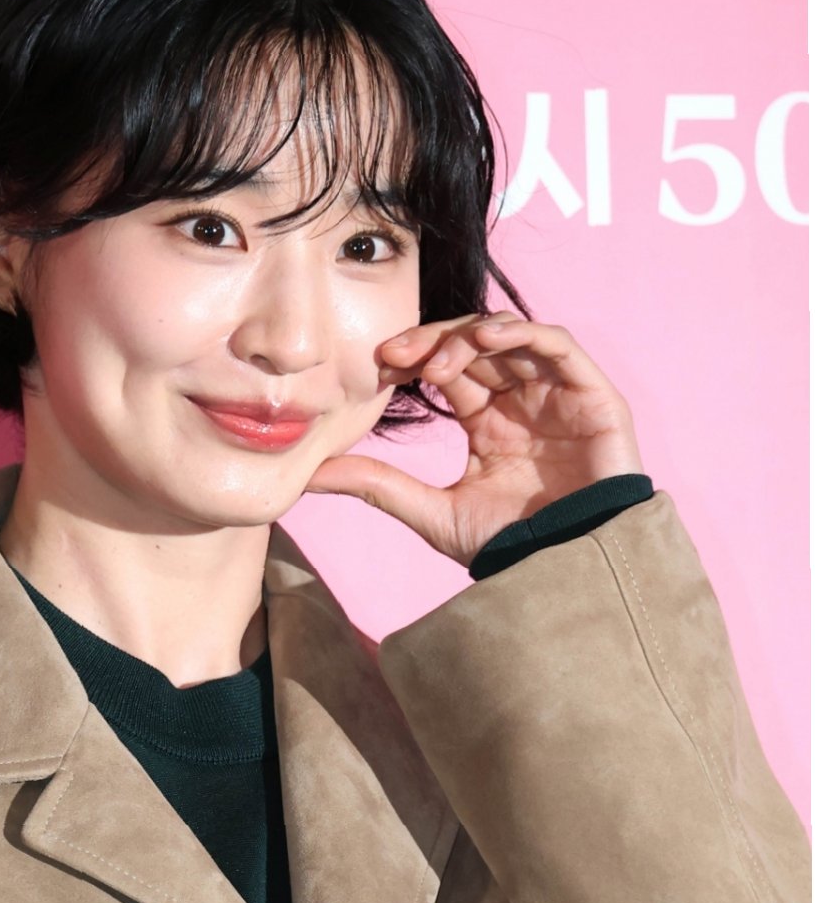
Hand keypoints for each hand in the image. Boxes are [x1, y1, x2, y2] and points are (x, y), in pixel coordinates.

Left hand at [303, 313, 645, 567]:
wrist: (566, 570)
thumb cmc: (509, 546)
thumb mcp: (430, 511)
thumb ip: (377, 484)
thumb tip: (309, 473)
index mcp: (487, 422)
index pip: (448, 369)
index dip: (414, 358)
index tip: (378, 366)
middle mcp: (521, 401)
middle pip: (473, 345)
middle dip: (432, 343)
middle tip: (395, 354)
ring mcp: (557, 395)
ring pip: (510, 337)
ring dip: (469, 338)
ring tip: (435, 362)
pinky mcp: (592, 394)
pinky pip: (557, 345)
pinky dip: (522, 333)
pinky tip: (487, 339)